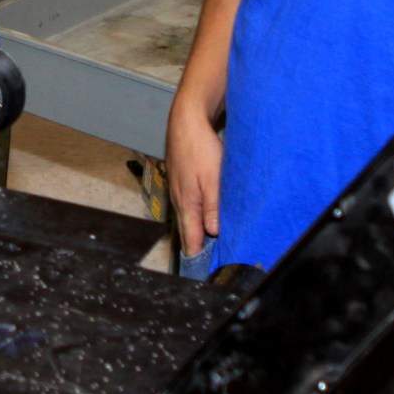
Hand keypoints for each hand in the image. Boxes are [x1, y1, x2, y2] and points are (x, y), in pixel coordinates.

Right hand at [164, 107, 223, 258]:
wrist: (187, 121)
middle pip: (187, 230)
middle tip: (204, 264)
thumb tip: (214, 232)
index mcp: (188, 204)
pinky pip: (189, 204)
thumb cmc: (200, 148)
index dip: (196, 256)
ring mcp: (179, 189)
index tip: (202, 272)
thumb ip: (214, 207)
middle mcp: (180, 199)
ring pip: (188, 217)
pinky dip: (195, 215)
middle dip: (195, 247)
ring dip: (196, 231)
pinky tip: (202, 216)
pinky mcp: (182, 180)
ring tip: (204, 246)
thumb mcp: (214, 180)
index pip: (191, 238)